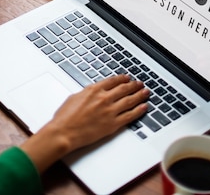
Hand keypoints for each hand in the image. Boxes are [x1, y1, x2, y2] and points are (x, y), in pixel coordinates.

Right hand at [21, 75, 148, 172]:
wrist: (64, 132)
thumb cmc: (65, 117)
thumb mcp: (74, 97)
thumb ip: (86, 93)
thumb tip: (92, 92)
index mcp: (93, 90)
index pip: (112, 81)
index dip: (122, 78)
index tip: (127, 78)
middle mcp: (103, 98)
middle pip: (123, 89)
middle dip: (134, 85)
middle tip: (140, 84)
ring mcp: (109, 111)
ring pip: (129, 100)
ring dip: (139, 95)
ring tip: (145, 92)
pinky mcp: (112, 124)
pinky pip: (129, 116)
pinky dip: (138, 111)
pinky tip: (144, 107)